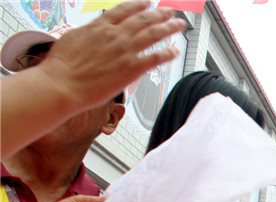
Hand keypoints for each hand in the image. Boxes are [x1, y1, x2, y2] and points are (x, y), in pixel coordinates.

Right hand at [41, 1, 185, 112]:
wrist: (62, 84)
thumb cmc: (61, 66)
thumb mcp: (73, 38)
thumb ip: (89, 34)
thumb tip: (93, 32)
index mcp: (100, 26)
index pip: (124, 10)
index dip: (138, 5)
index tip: (147, 3)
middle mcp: (115, 35)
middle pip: (143, 19)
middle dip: (159, 14)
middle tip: (170, 12)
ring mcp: (125, 51)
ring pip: (153, 34)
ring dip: (168, 27)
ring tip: (179, 24)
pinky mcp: (132, 69)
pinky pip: (155, 58)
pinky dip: (168, 53)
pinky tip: (175, 51)